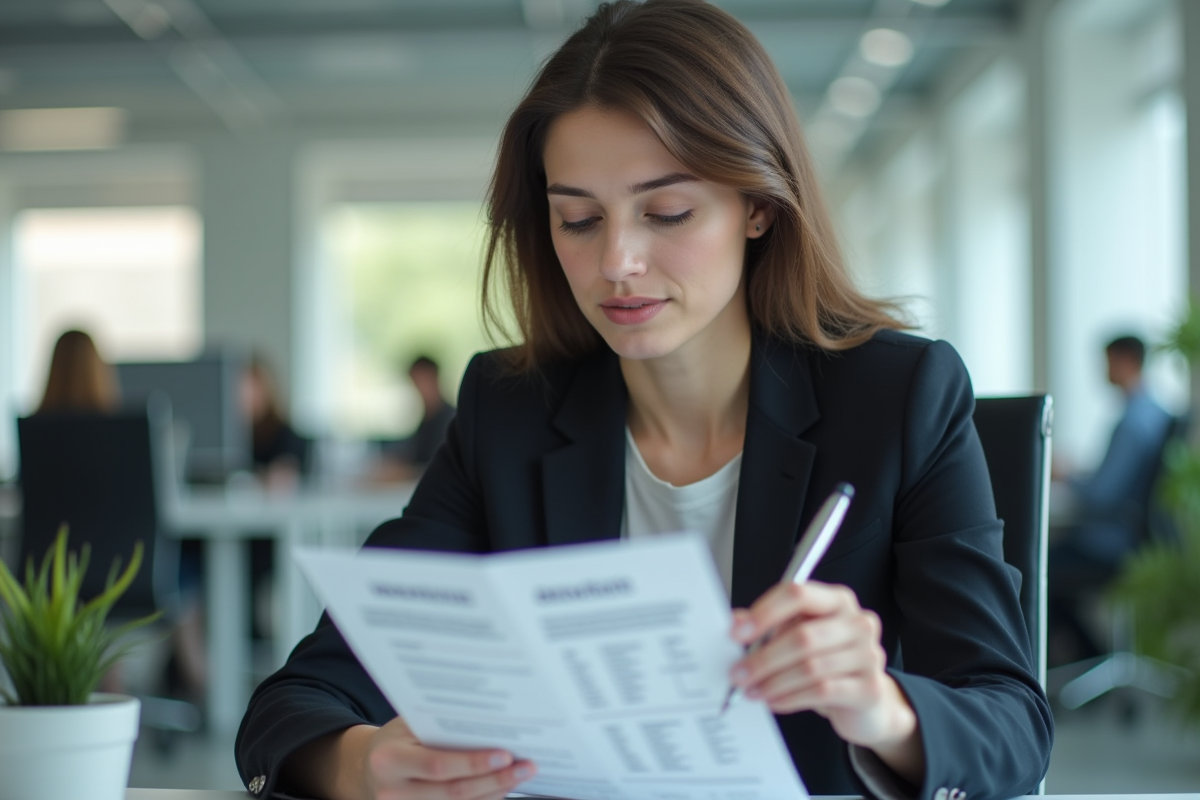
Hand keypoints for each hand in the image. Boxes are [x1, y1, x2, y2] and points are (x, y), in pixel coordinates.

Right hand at [358, 717, 536, 799]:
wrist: (369, 769)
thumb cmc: (396, 740)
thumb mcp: (408, 725)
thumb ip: (438, 726)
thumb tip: (489, 722)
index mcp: (389, 760)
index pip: (438, 765)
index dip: (474, 763)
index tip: (505, 755)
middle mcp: (393, 792)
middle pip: (453, 793)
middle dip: (495, 781)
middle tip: (524, 768)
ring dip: (494, 794)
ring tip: (518, 777)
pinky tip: (499, 790)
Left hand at [729, 581, 922, 779]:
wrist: (865, 703)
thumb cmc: (828, 663)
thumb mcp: (798, 638)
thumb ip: (769, 627)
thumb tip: (736, 622)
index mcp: (837, 600)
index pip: (798, 595)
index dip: (764, 613)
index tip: (737, 633)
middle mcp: (857, 623)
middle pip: (803, 636)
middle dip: (764, 658)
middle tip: (738, 673)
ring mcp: (868, 655)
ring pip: (811, 667)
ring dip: (774, 682)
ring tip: (752, 690)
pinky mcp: (870, 689)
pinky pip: (823, 691)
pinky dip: (791, 698)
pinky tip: (774, 702)